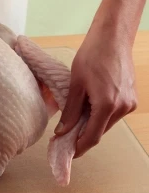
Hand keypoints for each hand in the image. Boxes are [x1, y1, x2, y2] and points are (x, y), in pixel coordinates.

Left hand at [54, 19, 137, 157]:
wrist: (112, 38)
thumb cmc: (92, 56)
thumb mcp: (75, 85)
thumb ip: (70, 111)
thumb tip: (62, 131)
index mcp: (108, 105)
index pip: (92, 137)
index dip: (79, 147)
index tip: (68, 153)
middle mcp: (123, 107)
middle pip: (99, 131)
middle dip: (82, 137)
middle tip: (64, 138)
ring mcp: (129, 103)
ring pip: (106, 123)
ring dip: (90, 126)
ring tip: (73, 123)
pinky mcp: (131, 98)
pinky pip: (112, 114)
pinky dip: (99, 116)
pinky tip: (87, 111)